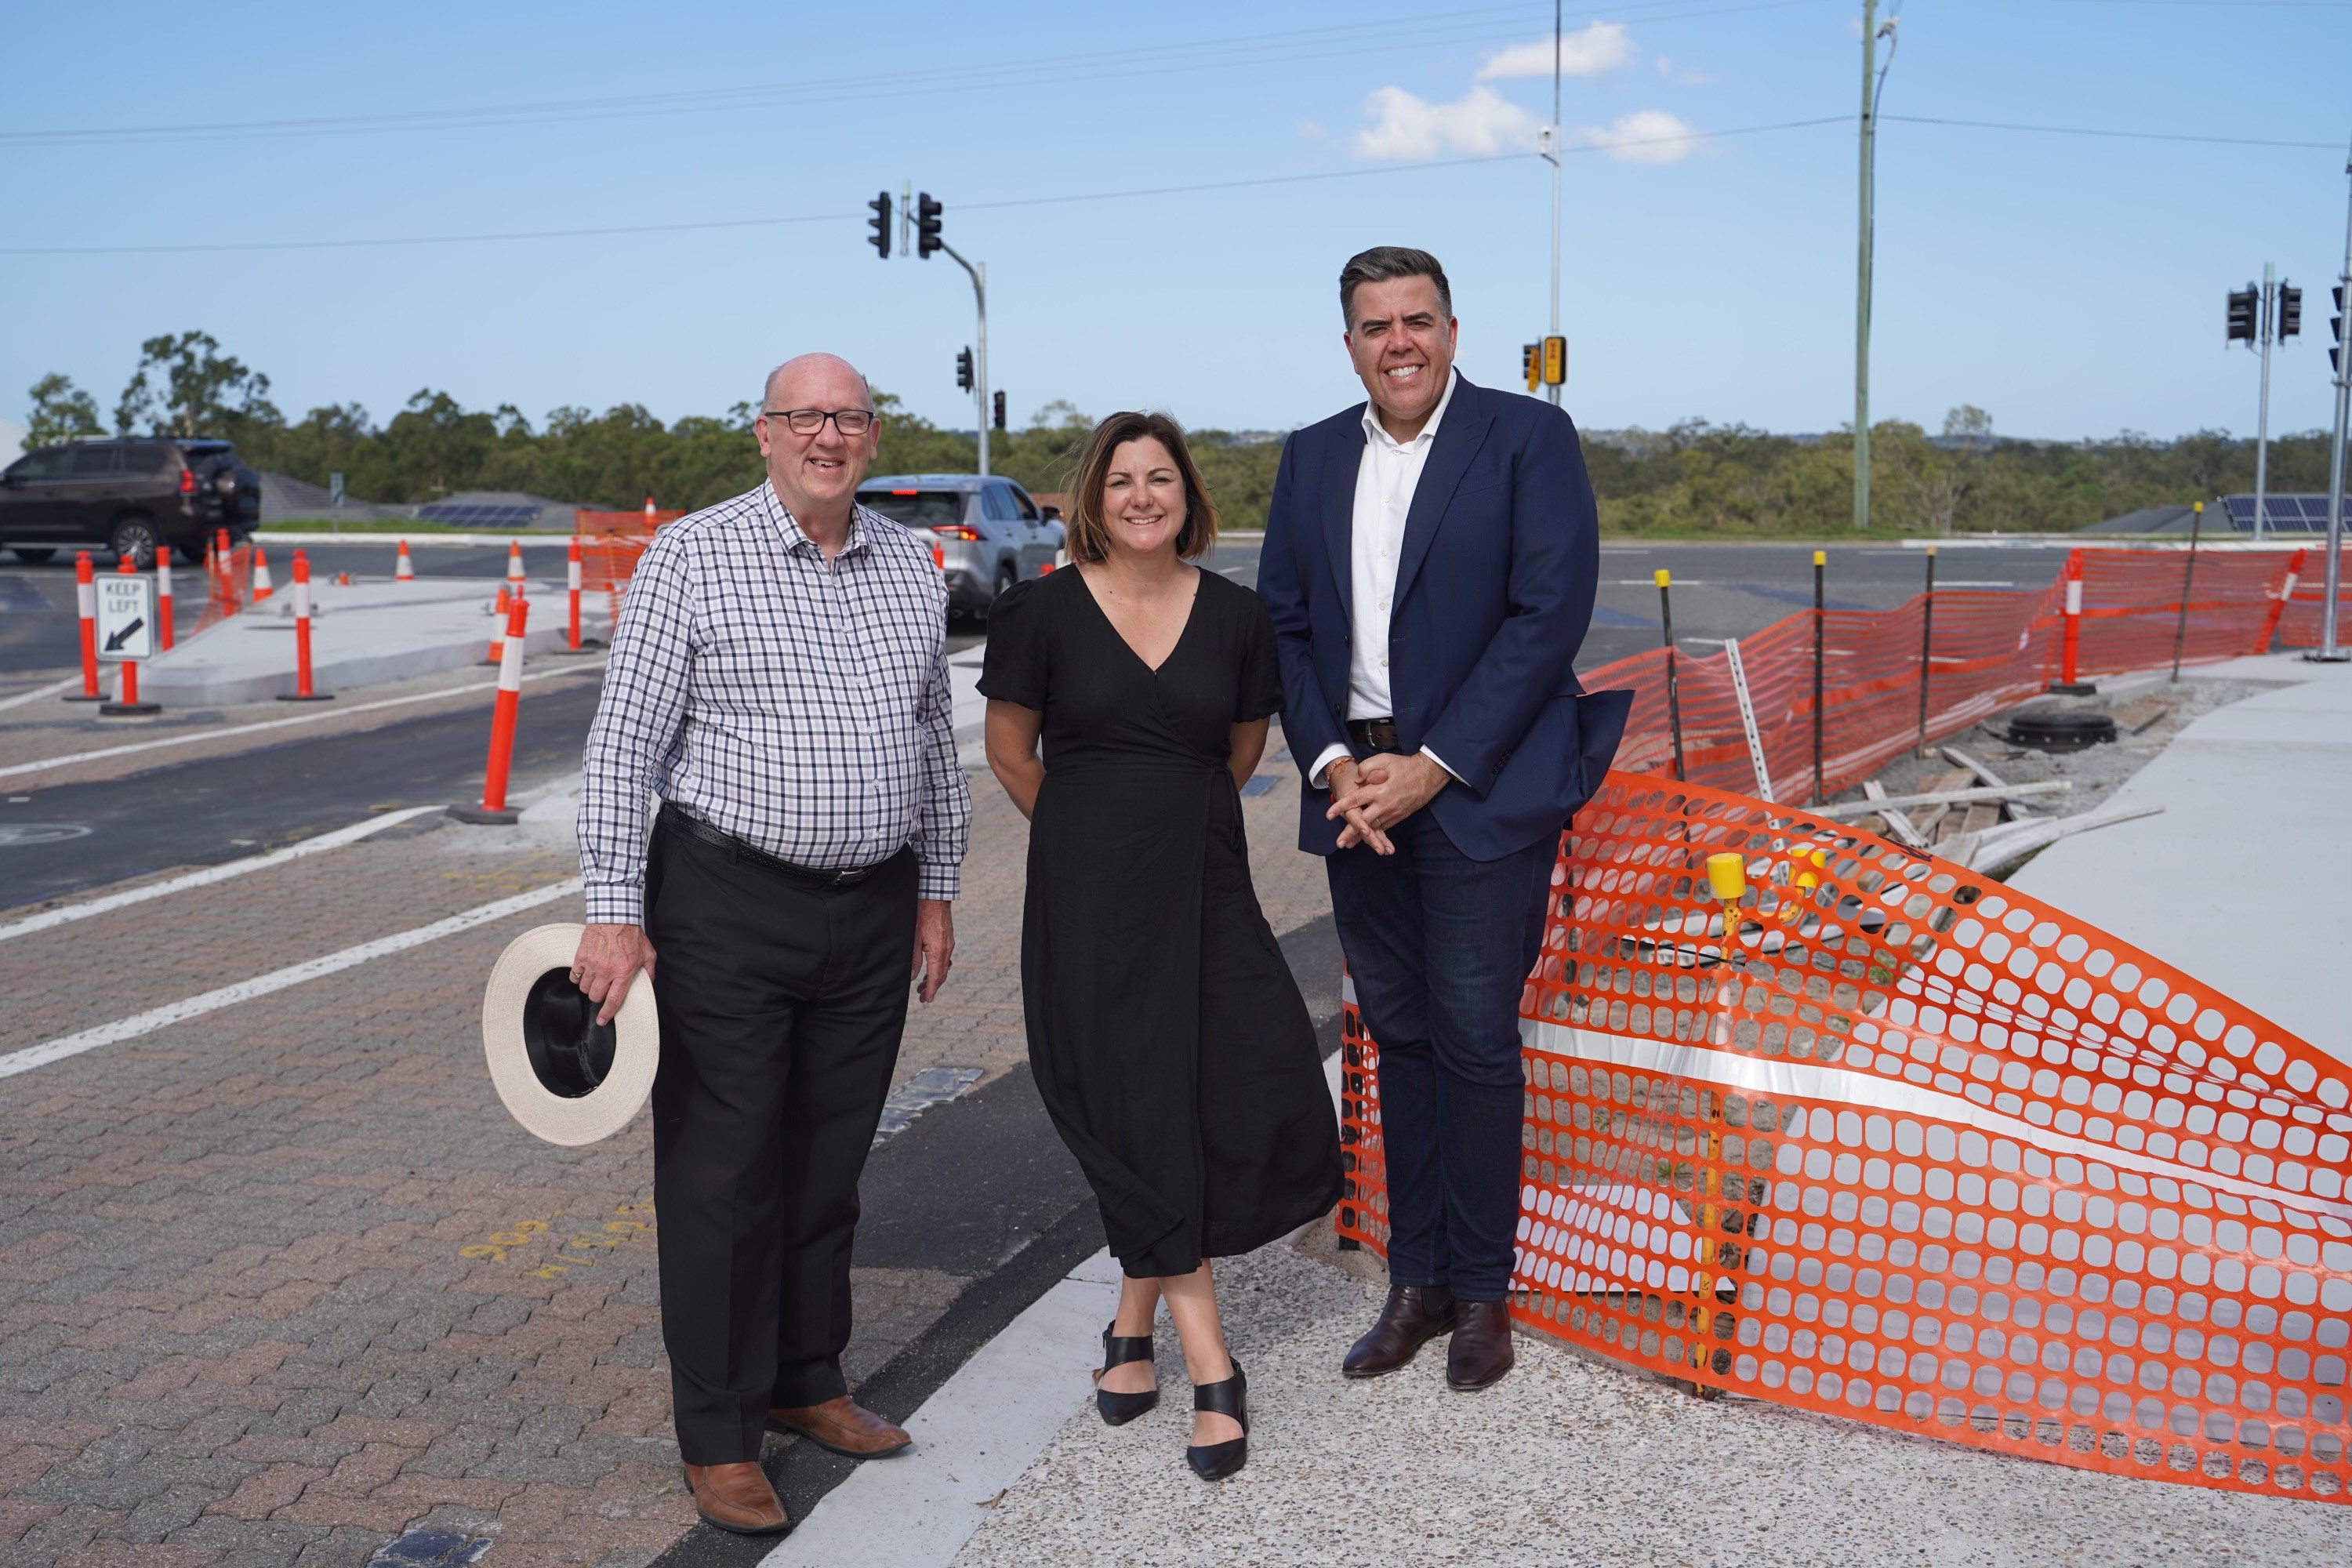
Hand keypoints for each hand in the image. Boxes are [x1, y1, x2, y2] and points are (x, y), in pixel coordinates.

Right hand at [573, 923, 656, 1025]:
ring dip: (589, 988)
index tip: (602, 1021)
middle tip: (603, 990)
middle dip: (598, 998)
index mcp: (623, 973)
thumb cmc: (632, 935)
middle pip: (595, 997)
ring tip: (596, 980)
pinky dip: (578, 977)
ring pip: (584, 988)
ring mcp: (592, 965)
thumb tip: (649, 983)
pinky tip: (585, 973)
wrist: (614, 916)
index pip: (613, 1000)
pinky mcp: (581, 957)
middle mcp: (606, 971)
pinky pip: (574, 976)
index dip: (607, 1014)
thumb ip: (649, 971)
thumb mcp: (648, 954)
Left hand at [912, 898, 954, 1004]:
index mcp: (939, 951)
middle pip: (942, 974)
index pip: (936, 977)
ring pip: (944, 966)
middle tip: (923, 997)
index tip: (926, 1000)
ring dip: (934, 977)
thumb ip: (913, 959)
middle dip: (932, 987)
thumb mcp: (912, 937)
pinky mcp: (948, 939)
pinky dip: (938, 967)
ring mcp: (949, 943)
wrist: (934, 896)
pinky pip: (945, 958)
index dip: (931, 990)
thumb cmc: (921, 914)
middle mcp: (947, 949)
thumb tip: (913, 977)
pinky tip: (931, 968)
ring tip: (923, 984)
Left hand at [1326, 752, 1449, 848]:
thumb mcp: (1385, 759)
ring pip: (1374, 828)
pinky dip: (1375, 836)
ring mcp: (1392, 813)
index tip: (1328, 815)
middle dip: (1350, 832)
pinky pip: (1384, 828)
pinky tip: (1367, 841)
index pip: (1355, 800)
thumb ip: (1367, 767)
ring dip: (1361, 838)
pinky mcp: (1398, 816)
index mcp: (1379, 790)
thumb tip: (1357, 780)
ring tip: (1349, 845)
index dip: (1340, 807)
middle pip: (1363, 821)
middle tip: (1339, 842)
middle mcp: (1384, 805)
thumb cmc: (1405, 766)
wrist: (1428, 775)